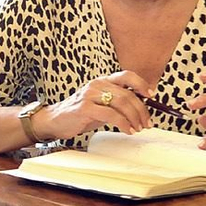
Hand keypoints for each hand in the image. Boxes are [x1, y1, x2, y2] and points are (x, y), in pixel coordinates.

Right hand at [37, 71, 153, 139]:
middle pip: (128, 94)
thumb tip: (141, 107)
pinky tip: (127, 130)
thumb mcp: (101, 105)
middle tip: (147, 123)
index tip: (151, 96)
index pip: (126, 75)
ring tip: (138, 128)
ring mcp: (90, 95)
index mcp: (102, 81)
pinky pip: (111, 115)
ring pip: (122, 103)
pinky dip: (123, 123)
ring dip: (134, 118)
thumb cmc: (79, 114)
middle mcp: (97, 84)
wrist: (54, 120)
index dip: (142, 84)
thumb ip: (118, 103)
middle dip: (141, 110)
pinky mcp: (85, 108)